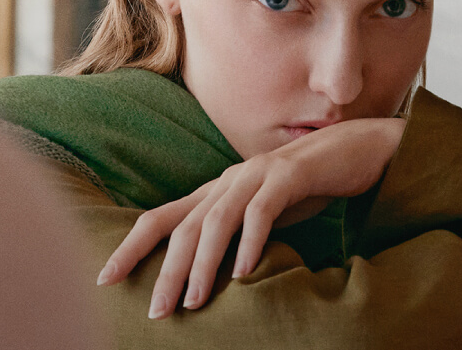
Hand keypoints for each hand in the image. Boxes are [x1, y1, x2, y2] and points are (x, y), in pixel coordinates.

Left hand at [94, 118, 405, 318]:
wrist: (356, 149)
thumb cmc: (307, 187)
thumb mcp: (261, 214)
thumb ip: (234, 236)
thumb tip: (209, 277)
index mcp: (215, 191)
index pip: (160, 218)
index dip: (130, 247)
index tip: (104, 279)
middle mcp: (227, 180)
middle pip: (184, 227)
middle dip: (166, 271)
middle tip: (156, 311)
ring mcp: (257, 175)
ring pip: (217, 221)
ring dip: (203, 264)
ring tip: (194, 302)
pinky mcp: (290, 176)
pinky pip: (263, 212)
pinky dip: (251, 242)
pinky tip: (244, 272)